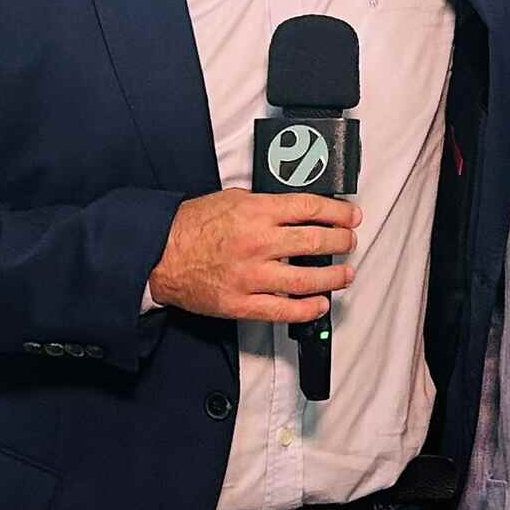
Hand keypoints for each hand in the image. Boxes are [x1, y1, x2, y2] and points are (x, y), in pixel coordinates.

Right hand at [148, 189, 359, 321]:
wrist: (158, 254)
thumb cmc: (191, 226)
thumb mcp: (232, 199)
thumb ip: (266, 204)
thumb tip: (298, 210)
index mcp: (257, 212)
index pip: (312, 209)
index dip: (339, 213)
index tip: (351, 216)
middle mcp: (259, 243)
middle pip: (317, 242)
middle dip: (342, 242)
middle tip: (349, 242)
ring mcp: (252, 276)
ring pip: (307, 279)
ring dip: (333, 277)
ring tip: (345, 274)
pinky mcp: (241, 303)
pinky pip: (283, 310)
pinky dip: (307, 309)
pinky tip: (320, 304)